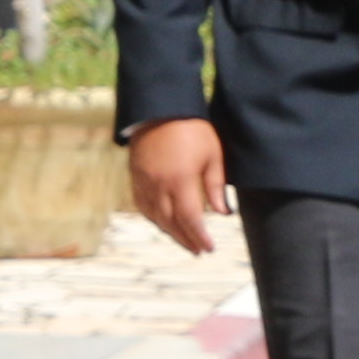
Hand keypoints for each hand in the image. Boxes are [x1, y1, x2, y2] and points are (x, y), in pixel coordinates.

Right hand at [125, 115, 229, 255]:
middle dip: (186, 239)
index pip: (190, 218)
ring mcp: (144, 181)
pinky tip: (163, 223)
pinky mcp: (135, 175)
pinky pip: (142, 205)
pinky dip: (154, 218)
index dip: (199, 236)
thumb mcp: (213, 155)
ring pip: (155, 216)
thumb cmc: (192, 128)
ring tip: (184, 241)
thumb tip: (223, 212)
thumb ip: (216, 186)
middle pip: (171, 222)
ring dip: (170, 232)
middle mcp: (159, 185)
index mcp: (180, 180)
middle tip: (198, 250)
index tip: (209, 248)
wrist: (160, 107)